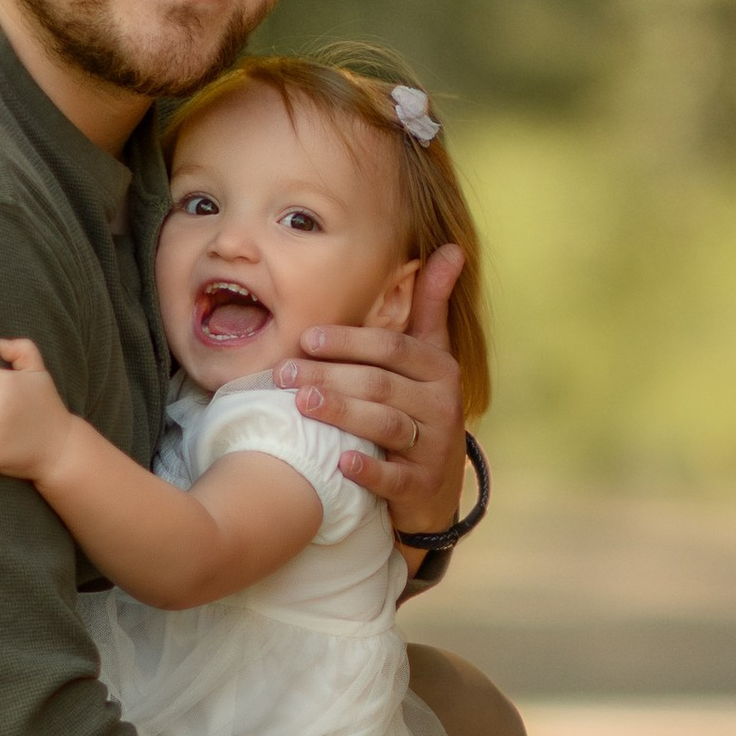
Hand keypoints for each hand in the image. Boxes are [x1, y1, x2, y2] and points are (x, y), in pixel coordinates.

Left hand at [280, 246, 465, 538]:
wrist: (438, 488)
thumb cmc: (421, 408)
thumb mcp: (431, 357)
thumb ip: (432, 305)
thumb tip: (451, 247)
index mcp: (440, 369)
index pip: (393, 349)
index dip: (350, 342)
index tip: (306, 339)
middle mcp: (442, 405)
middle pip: (381, 385)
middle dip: (330, 376)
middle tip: (284, 374)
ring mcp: (434, 447)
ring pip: (385, 424)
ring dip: (341, 413)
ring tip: (301, 404)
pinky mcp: (421, 486)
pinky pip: (394, 477)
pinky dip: (368, 469)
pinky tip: (340, 462)